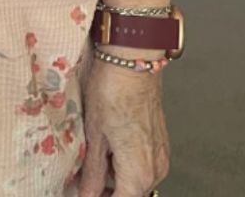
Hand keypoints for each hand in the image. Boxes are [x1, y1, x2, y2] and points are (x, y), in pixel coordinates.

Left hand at [78, 60, 168, 196]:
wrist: (132, 62)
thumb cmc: (112, 92)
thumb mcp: (94, 136)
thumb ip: (92, 172)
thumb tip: (86, 194)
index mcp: (139, 172)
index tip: (83, 193)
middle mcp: (156, 168)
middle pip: (131, 194)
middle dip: (107, 191)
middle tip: (83, 179)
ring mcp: (161, 154)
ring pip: (136, 180)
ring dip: (115, 177)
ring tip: (91, 160)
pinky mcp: (160, 141)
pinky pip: (143, 163)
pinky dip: (125, 162)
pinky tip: (107, 146)